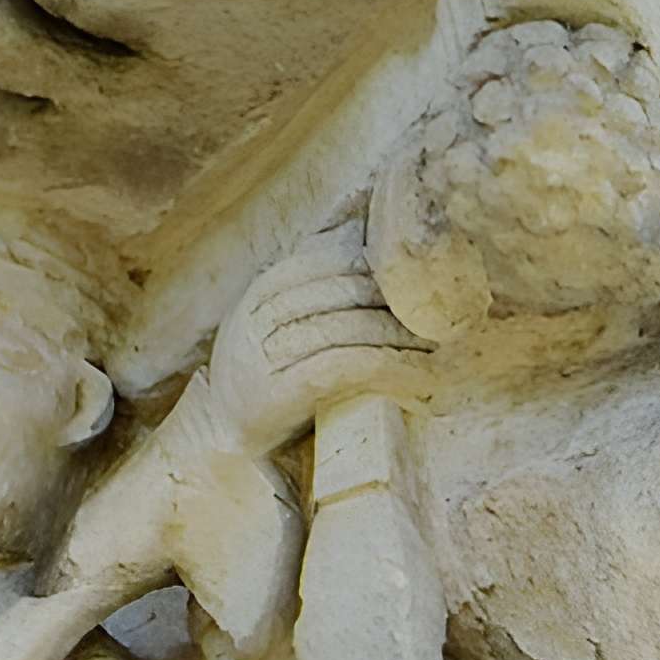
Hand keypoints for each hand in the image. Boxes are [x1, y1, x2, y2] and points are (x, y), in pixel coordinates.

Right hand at [204, 216, 436, 454]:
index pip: (318, 261)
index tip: (413, 273)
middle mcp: (258, 320)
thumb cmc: (265, 377)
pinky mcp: (279, 393)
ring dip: (396, 332)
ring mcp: (265, 356)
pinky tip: (415, 369)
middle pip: (334, 290)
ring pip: (341, 327)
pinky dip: (383, 363)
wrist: (220, 434)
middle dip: (390, 296)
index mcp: (260, 295)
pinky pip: (339, 366)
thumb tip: (357, 226)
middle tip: (439, 308)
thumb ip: (311, 288)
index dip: (367, 263)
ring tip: (436, 340)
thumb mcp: (279, 324)